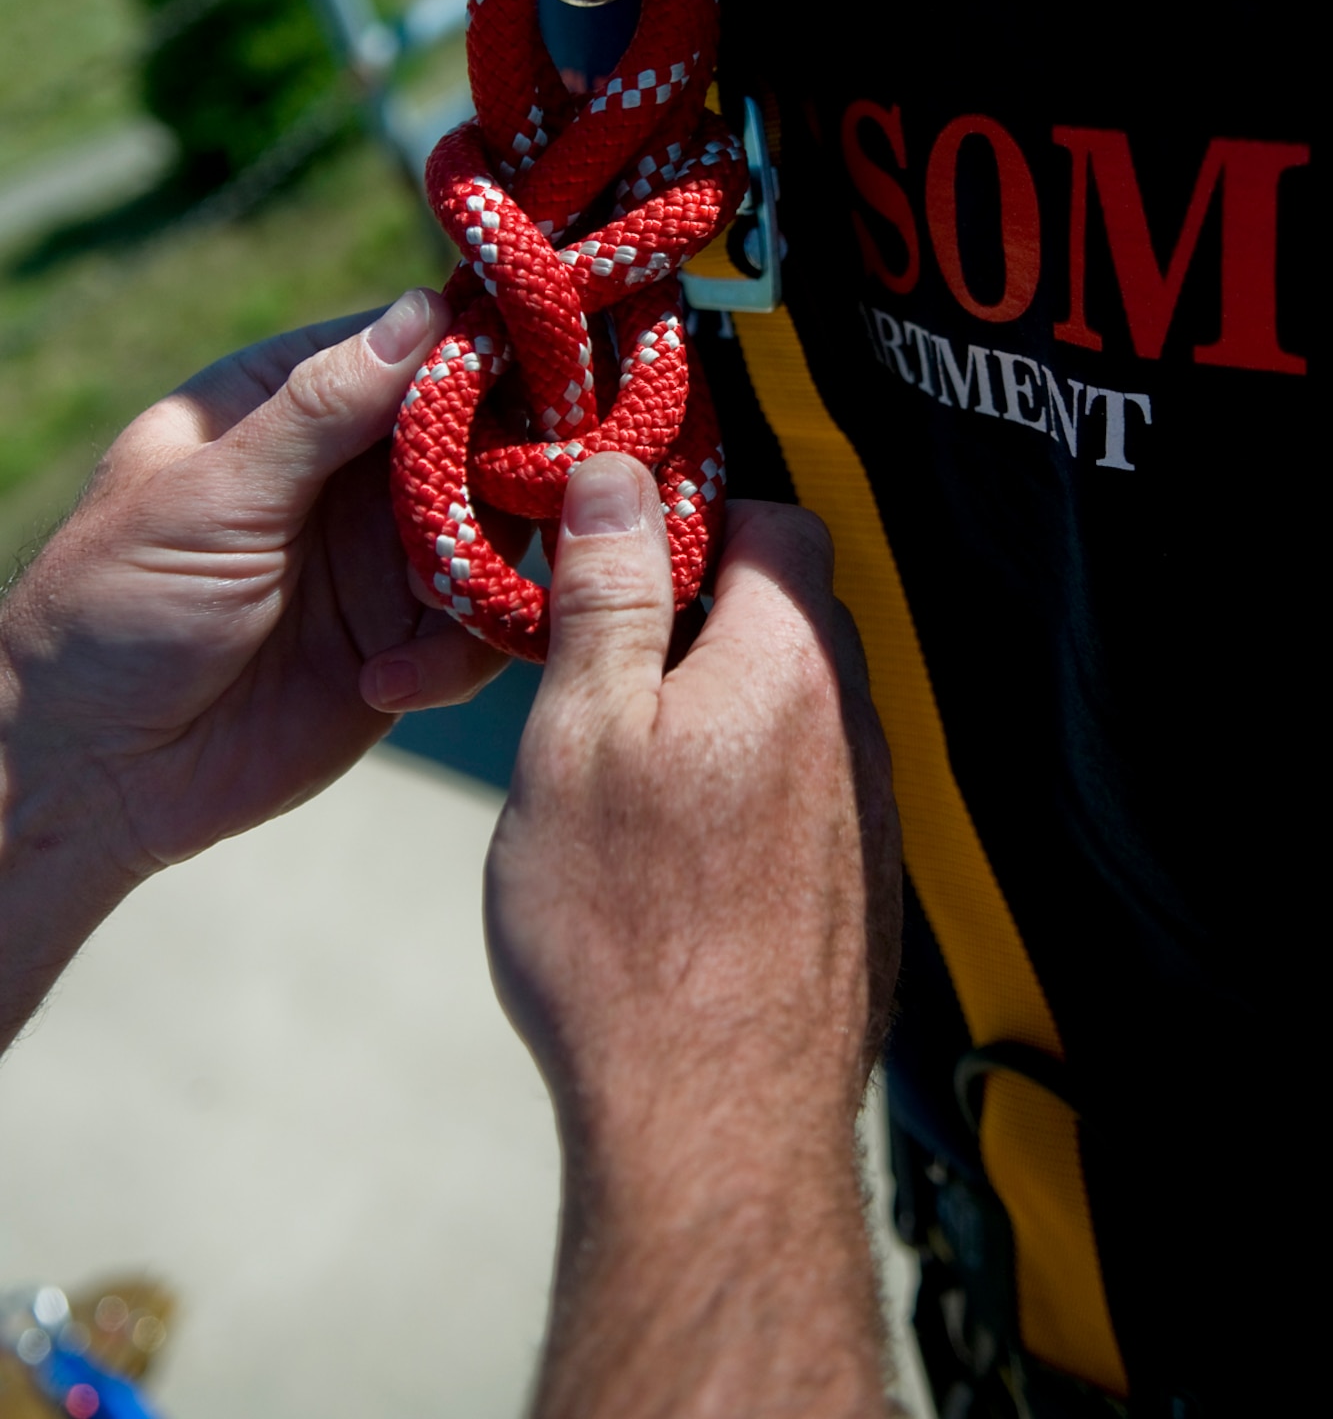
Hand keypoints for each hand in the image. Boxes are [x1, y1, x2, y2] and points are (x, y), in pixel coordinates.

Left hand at [0, 291, 506, 1038]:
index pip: (412, 346)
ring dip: (494, 563)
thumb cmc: (117, 607)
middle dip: (515, 459)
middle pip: (479, 432)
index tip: (557, 350)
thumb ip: (321, 411)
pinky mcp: (406, 640)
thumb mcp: (213, 497)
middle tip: (551, 485)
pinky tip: (390, 685)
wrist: (94, 773)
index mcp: (289, 403)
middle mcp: (351, 469)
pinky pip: (481, 626)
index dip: (484, 344)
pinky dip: (461, 652)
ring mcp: (385, 555)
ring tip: (444, 605)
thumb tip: (426, 310)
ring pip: (498, 528)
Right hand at [485, 454, 901, 1417]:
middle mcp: (852, 726)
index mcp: (788, 664)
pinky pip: (806, 794)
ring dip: (718, 710)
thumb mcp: (580, 735)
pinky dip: (745, 791)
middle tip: (598, 676)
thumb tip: (617, 475)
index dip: (696, 520)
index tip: (614, 564)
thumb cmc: (625, 928)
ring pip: (792, 709)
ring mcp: (869, 814)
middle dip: (696, 619)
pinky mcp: (863, 889)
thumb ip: (608, 594)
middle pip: (786, 614)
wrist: (715, 1129)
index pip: (778, 521)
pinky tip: (678, 861)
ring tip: (626, 780)